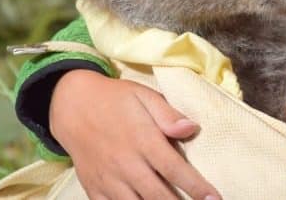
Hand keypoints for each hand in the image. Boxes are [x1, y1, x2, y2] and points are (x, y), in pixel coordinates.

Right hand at [50, 69, 220, 199]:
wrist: (71, 105)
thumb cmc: (114, 99)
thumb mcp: (143, 95)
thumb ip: (167, 113)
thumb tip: (191, 128)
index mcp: (142, 139)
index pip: (174, 169)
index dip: (196, 187)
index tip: (214, 199)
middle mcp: (126, 163)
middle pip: (158, 196)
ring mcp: (108, 179)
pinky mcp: (94, 188)